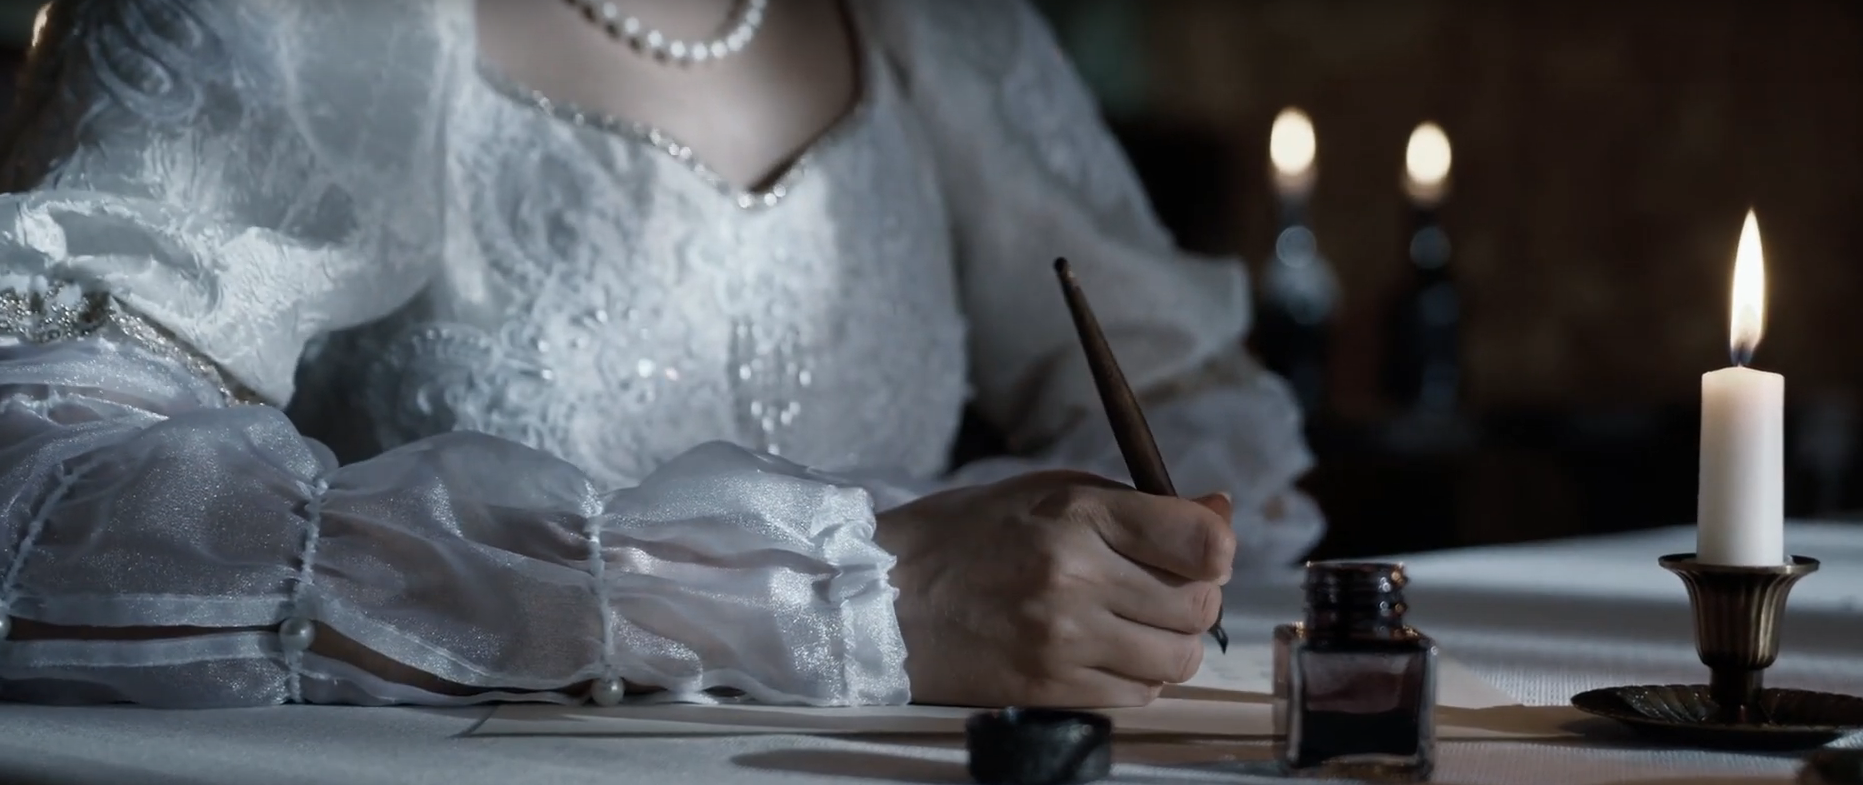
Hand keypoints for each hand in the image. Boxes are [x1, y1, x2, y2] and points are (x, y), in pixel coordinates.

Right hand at [874, 470, 1234, 707]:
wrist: (886, 597)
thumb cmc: (968, 535)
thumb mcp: (1050, 491)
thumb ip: (1138, 505)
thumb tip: (1221, 513)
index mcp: (1077, 514)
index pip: (1200, 542)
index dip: (1218, 548)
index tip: (1204, 551)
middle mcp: (1075, 578)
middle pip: (1199, 605)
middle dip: (1196, 598)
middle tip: (1164, 588)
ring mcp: (1063, 639)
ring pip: (1178, 659)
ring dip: (1172, 644)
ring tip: (1136, 624)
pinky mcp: (1050, 687)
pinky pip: (1138, 695)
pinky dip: (1139, 678)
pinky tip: (1108, 652)